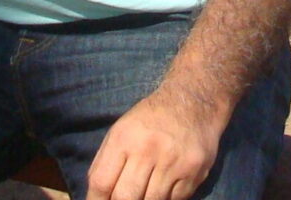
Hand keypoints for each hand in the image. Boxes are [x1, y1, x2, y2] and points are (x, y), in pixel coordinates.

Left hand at [86, 84, 228, 199]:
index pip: (101, 182)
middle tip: (126, 198)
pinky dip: (166, 199)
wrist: (194, 101)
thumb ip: (105, 163)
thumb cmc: (151, 120)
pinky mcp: (194, 170)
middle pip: (125, 197)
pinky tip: (165, 187)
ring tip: (145, 192)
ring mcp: (173, 161)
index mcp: (124, 137)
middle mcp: (148, 149)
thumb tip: (95, 197)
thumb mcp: (121, 131)